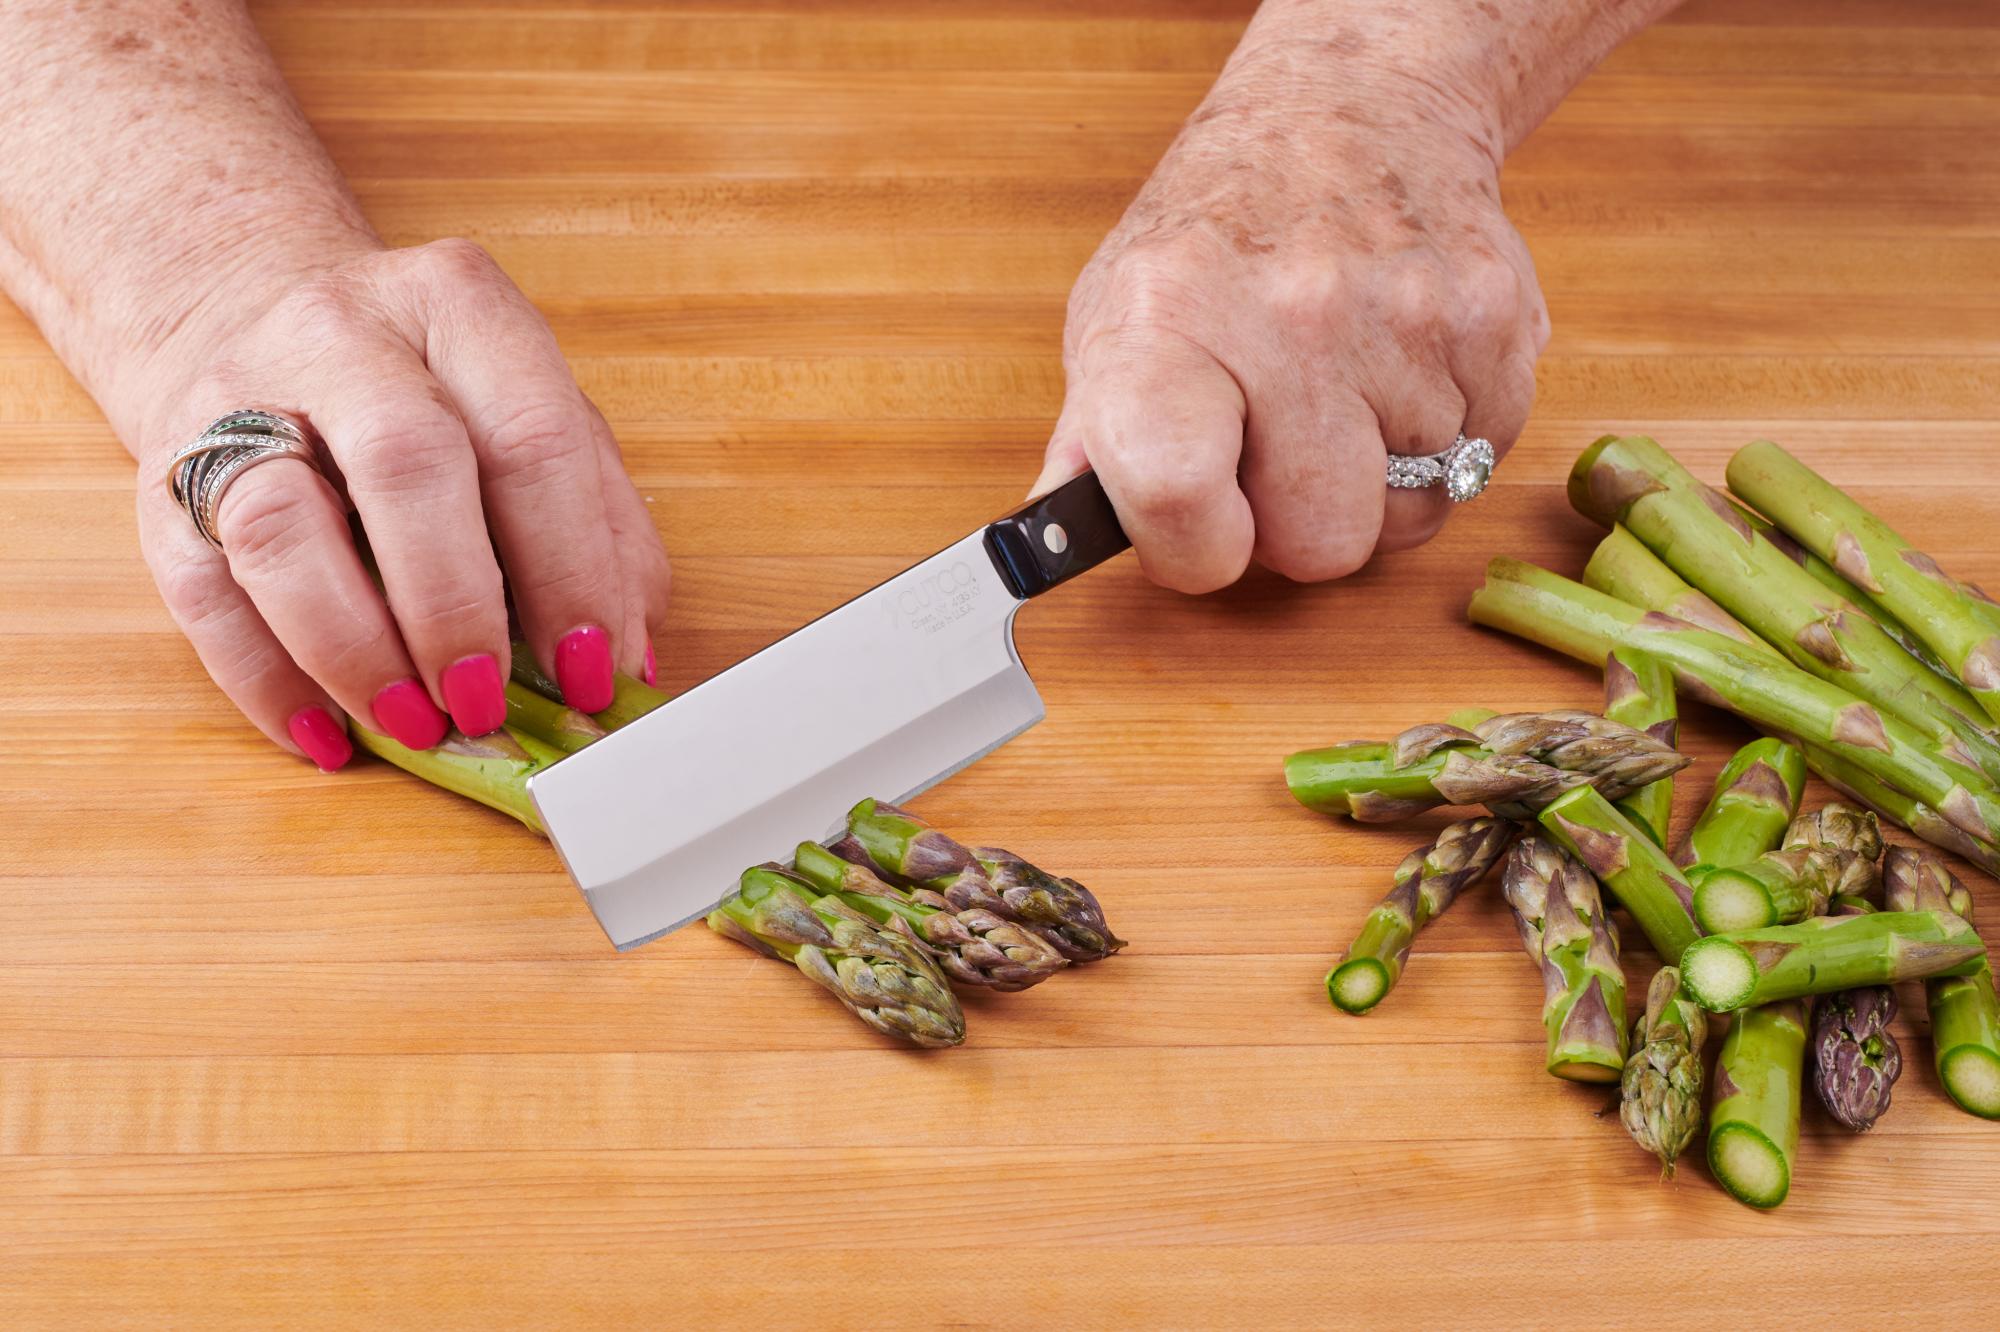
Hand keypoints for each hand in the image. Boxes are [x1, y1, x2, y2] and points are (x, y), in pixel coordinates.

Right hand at [131, 239, 671, 767]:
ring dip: (357, 652)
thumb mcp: (538, 421)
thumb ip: (601, 530)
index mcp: (461, 308)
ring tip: (414, 725)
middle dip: (457, 607)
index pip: (532, 439)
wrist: (255, 317)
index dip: (571, 572)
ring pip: (281, 528)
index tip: (590, 673)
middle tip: (490, 701)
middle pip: (405, 464)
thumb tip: (623, 663)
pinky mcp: (160, 478)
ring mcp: (235, 398)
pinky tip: (328, 733)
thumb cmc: (433, 395)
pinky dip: (270, 681)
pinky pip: (203, 594)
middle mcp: (342, 334)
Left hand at [1033, 40, 1548, 592]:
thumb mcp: (1117, 315)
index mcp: (1172, 320)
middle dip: (1297, 525)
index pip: (1177, 496)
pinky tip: (1397, 373)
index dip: (1192, 550)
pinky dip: (1440, 444)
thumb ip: (1091, 442)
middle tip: (1278, 448)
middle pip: (1320, 546)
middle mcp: (1295, 316)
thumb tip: (1056, 537)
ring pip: (1410, 517)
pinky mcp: (1496, 325)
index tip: (1198, 529)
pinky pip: (1476, 464)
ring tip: (1340, 396)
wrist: (1350, 109)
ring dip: (1375, 485)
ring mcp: (1408, 320)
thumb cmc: (1218, 232)